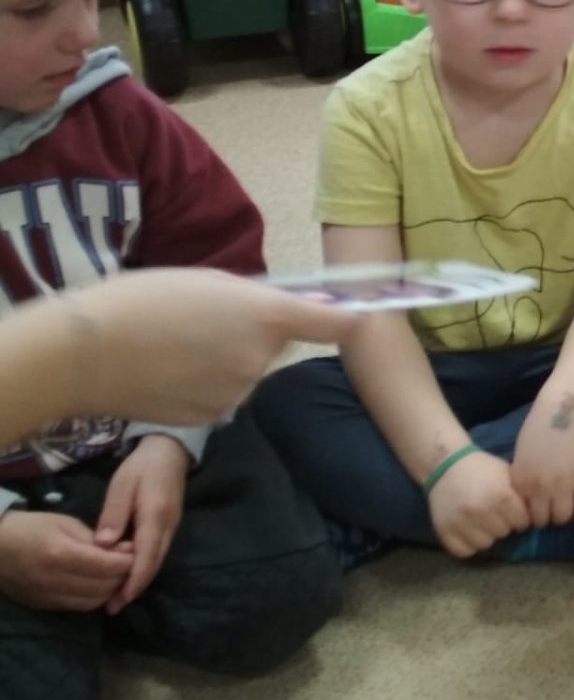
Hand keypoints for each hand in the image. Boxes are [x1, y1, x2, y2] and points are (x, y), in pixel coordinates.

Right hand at [0, 510, 133, 611]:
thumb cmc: (31, 527)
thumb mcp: (66, 523)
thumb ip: (96, 540)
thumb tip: (125, 550)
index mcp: (61, 554)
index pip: (108, 566)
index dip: (128, 561)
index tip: (137, 551)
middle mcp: (54, 581)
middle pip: (103, 587)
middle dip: (123, 576)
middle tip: (131, 563)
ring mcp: (47, 597)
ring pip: (93, 602)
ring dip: (111, 591)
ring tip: (118, 575)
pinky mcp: (43, 606)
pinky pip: (78, 608)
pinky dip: (94, 598)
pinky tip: (100, 585)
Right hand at [70, 269, 360, 423]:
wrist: (84, 353)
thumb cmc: (144, 301)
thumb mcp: (210, 281)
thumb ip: (261, 298)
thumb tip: (306, 306)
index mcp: (268, 315)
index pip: (336, 323)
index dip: (350, 318)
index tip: (362, 315)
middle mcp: (263, 358)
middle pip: (275, 346)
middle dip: (252, 336)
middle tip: (205, 321)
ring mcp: (239, 392)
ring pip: (245, 372)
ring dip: (224, 362)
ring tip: (176, 346)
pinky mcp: (212, 418)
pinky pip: (221, 396)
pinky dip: (203, 386)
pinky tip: (168, 372)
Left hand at [94, 435, 188, 613]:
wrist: (170, 450)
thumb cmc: (142, 467)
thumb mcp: (122, 485)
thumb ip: (114, 515)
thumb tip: (103, 545)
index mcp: (155, 517)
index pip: (146, 557)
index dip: (133, 582)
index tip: (118, 601)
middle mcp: (168, 527)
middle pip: (154, 564)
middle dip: (135, 588)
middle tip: (112, 607)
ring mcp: (172, 527)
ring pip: (157, 560)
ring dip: (139, 580)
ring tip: (117, 596)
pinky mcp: (169, 525)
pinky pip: (158, 552)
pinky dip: (144, 567)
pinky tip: (128, 573)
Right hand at [426, 449, 530, 557]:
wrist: (445, 465)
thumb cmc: (482, 469)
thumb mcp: (507, 474)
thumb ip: (522, 494)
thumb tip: (539, 516)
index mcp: (500, 496)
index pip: (522, 523)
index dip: (520, 517)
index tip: (514, 511)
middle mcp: (480, 511)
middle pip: (504, 533)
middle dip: (503, 524)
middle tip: (495, 514)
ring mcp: (461, 523)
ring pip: (485, 544)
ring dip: (487, 535)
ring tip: (482, 521)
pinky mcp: (445, 533)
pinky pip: (465, 551)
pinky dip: (469, 543)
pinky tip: (469, 529)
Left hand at [512, 393, 573, 526]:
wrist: (561, 414)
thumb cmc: (537, 431)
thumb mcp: (520, 458)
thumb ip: (522, 480)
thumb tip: (527, 500)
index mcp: (522, 483)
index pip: (524, 515)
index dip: (529, 517)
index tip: (535, 513)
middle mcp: (541, 489)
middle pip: (543, 520)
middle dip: (546, 519)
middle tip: (550, 513)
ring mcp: (564, 486)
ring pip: (563, 517)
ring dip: (563, 517)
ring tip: (565, 511)